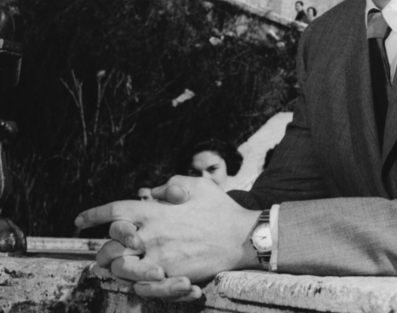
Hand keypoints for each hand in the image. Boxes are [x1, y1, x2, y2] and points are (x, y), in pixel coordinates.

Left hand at [76, 176, 260, 297]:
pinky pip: (141, 286)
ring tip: (119, 266)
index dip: (93, 215)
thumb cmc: (219, 209)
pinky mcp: (169, 277)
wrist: (240, 237)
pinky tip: (139, 279)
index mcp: (156, 211)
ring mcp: (159, 258)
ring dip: (116, 268)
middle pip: (109, 246)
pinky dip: (136, 283)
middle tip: (103, 252)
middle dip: (102, 250)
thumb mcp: (196, 186)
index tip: (80, 220)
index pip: (114, 211)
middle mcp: (152, 235)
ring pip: (120, 269)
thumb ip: (171, 185)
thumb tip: (151, 192)